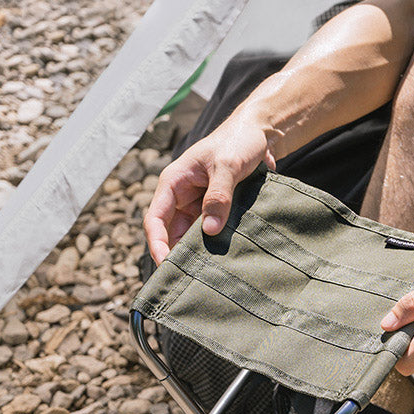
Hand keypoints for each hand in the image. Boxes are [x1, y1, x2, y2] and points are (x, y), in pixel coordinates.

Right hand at [143, 109, 277, 264]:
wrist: (259, 134)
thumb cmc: (238, 142)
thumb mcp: (228, 166)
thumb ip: (219, 196)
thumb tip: (210, 230)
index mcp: (173, 182)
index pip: (155, 219)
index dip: (157, 243)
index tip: (165, 264)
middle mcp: (181, 196)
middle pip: (171, 233)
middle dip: (177, 254)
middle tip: (188, 279)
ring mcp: (197, 205)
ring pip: (190, 236)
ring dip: (197, 252)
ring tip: (206, 274)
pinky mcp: (215, 210)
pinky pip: (209, 232)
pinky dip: (213, 246)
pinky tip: (222, 261)